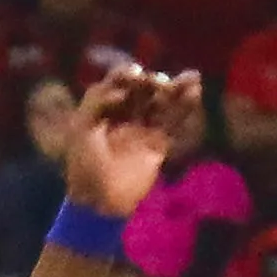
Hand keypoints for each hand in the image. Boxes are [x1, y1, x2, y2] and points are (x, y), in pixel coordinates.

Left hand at [65, 66, 199, 218]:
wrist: (99, 201)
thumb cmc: (84, 166)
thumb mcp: (81, 129)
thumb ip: (97, 101)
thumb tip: (123, 90)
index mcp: (102, 111)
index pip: (118, 84)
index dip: (127, 75)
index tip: (134, 74)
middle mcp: (124, 117)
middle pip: (143, 91)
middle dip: (152, 82)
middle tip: (156, 83)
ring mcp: (142, 131)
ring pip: (162, 104)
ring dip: (176, 88)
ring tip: (192, 76)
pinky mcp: (158, 145)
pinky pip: (173, 122)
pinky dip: (185, 107)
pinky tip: (195, 90)